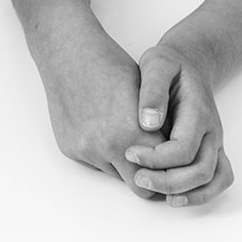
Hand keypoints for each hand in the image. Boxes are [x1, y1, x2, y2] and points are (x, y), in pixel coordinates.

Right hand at [37, 34, 166, 200]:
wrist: (69, 54)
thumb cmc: (112, 67)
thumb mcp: (147, 95)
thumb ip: (161, 131)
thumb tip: (173, 155)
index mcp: (136, 133)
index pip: (163, 175)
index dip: (169, 173)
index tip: (172, 169)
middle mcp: (110, 147)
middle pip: (140, 186)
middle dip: (149, 178)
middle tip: (153, 164)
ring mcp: (87, 150)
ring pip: (115, 174)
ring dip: (122, 162)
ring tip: (121, 133)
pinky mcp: (69, 148)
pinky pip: (94, 162)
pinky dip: (101, 152)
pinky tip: (99, 126)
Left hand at [127, 41, 234, 206]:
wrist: (189, 61)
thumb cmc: (169, 64)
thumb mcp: (156, 64)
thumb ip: (152, 92)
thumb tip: (147, 123)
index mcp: (198, 110)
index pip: (183, 148)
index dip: (156, 158)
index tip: (129, 152)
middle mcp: (211, 130)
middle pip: (200, 170)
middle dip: (167, 181)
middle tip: (137, 178)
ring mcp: (214, 142)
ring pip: (213, 179)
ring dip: (186, 193)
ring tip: (155, 193)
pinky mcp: (211, 149)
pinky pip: (217, 179)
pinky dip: (201, 194)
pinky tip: (173, 197)